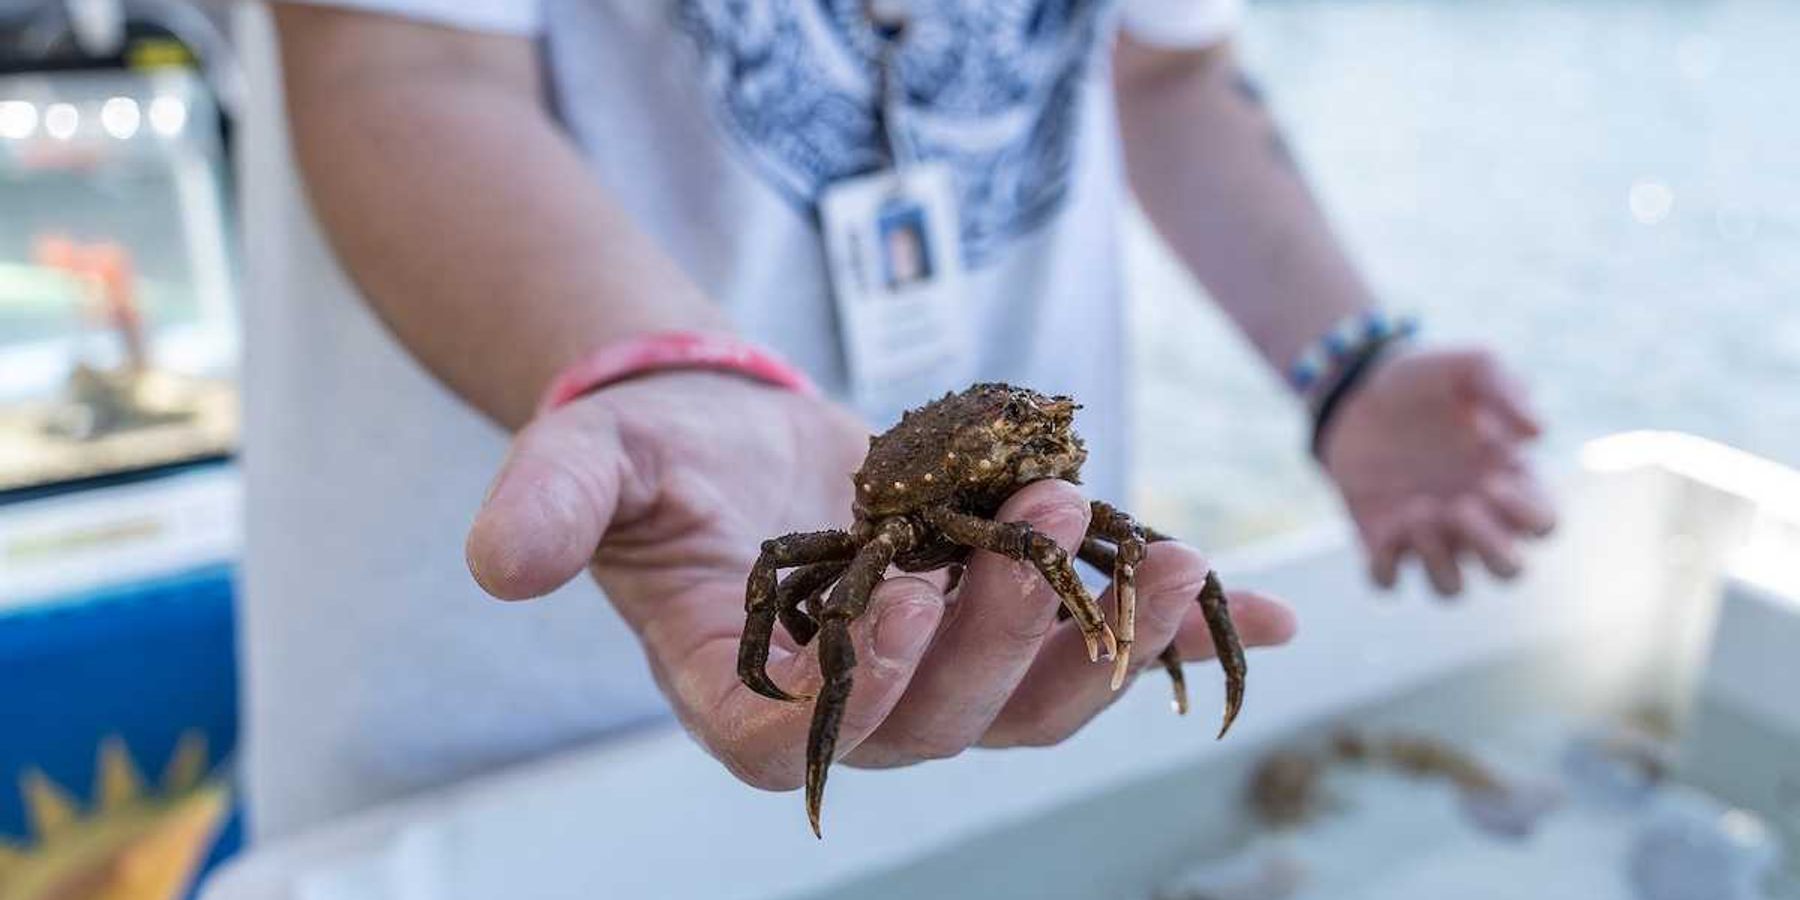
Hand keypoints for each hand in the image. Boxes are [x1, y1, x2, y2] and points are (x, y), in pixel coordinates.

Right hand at [465, 372, 1295, 792]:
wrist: (728, 433)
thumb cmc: (653, 454)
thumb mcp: (594, 458)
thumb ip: (552, 504)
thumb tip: (497, 562)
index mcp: (741, 693)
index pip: (807, 732)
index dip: (868, 682)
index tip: (906, 591)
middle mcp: (851, 706)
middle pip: (942, 718)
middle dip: (1005, 634)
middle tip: (1048, 517)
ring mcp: (934, 676)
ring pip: (1032, 700)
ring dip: (1108, 645)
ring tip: (1177, 560)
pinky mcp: (994, 631)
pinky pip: (1088, 649)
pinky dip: (1172, 637)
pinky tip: (1270, 613)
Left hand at [1320, 347, 1556, 596]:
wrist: (1356, 386)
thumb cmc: (1426, 377)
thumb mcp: (1471, 367)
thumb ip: (1508, 390)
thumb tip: (1538, 432)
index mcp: (1509, 481)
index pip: (1544, 525)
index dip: (1527, 515)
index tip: (1493, 477)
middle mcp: (1475, 517)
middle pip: (1508, 572)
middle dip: (1492, 551)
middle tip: (1460, 506)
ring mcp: (1428, 533)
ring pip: (1450, 587)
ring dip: (1438, 561)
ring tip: (1418, 510)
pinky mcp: (1380, 537)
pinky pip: (1388, 582)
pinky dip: (1387, 566)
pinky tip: (1385, 525)